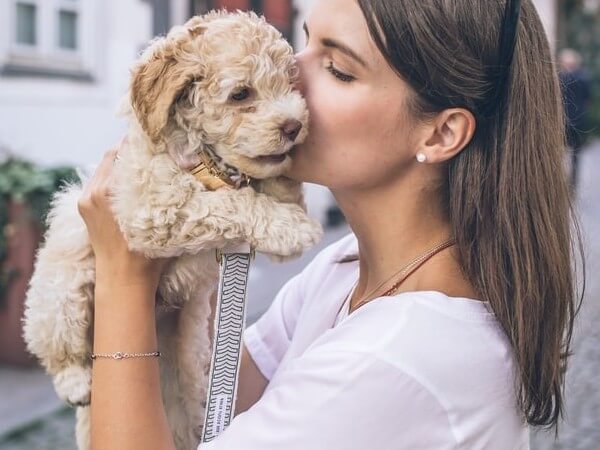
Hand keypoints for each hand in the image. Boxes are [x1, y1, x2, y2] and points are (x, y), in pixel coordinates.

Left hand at [77, 140, 170, 286]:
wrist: (123, 280)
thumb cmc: (148, 255)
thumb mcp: (163, 220)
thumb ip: (168, 194)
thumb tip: (187, 171)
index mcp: (111, 192)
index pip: (124, 152)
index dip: (141, 141)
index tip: (158, 137)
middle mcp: (95, 191)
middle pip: (113, 155)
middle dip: (133, 149)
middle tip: (154, 146)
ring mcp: (86, 198)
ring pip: (105, 166)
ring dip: (122, 161)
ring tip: (143, 161)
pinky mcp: (84, 205)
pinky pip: (99, 179)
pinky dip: (113, 174)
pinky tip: (130, 179)